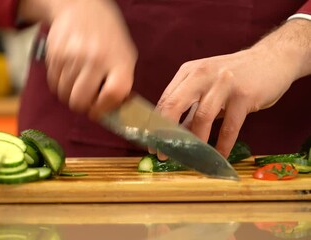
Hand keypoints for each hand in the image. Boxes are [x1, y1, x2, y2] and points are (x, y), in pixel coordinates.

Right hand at [41, 0, 136, 118]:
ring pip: (65, 95)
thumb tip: (111, 112)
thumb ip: (120, 83)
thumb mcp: (124, 55)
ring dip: (70, 94)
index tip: (99, 110)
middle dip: (82, 106)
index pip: (111, 96)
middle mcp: (95, 59)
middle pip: (81, 101)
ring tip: (78, 82)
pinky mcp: (54, 55)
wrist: (81, 7)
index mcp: (119, 61)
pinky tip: (68, 73)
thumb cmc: (107, 36)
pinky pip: (54, 84)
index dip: (104, 109)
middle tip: (86, 100)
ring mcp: (72, 57)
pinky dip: (60, 84)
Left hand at [155, 47, 297, 157]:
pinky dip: (223, 144)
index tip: (152, 145)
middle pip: (174, 105)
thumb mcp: (207, 85)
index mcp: (188, 72)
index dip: (155, 126)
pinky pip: (230, 126)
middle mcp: (202, 75)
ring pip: (202, 117)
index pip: (165, 100)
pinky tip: (219, 156)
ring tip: (190, 158)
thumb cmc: (235, 76)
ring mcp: (223, 83)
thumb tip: (172, 135)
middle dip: (165, 134)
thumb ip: (190, 107)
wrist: (273, 59)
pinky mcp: (244, 95)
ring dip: (195, 142)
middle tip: (162, 154)